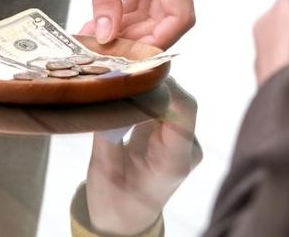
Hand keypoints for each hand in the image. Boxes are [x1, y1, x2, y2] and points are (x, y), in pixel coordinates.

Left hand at [79, 0, 197, 49]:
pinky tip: (106, 19)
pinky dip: (131, 10)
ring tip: (98, 36)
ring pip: (159, 9)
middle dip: (138, 36)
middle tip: (103, 48)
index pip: (181, 15)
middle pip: (169, 16)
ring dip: (132, 26)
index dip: (159, 41)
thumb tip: (105, 34)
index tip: (131, 55)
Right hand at [85, 80, 201, 233]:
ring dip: (146, 83)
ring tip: (119, 72)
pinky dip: (143, 92)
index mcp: (174, 161)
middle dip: (152, 79)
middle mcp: (185, 148)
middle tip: (120, 66)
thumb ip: (108, 130)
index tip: (134, 72)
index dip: (164, 85)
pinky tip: (123, 86)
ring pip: (171, 97)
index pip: (184, 110)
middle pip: (180, 100)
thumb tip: (108, 92)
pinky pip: (162, 104)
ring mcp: (180, 141)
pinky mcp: (169, 134)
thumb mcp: (103, 168)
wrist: (123, 221)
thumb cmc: (113, 201)